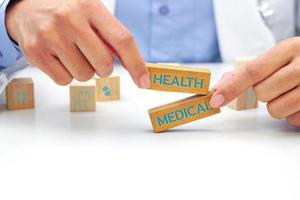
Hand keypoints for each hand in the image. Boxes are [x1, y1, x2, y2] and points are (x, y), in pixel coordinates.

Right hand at [5, 0, 149, 87]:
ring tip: (72, 53)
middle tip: (92, 57)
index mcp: (90, 7)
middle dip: (103, 68)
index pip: (122, 40)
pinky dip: (66, 75)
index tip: (144, 82)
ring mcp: (50, 36)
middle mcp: (70, 19)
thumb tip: (133, 65)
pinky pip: (64, 81)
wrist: (25, 6)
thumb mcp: (91, 13)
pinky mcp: (35, 52)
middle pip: (103, 64)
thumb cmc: (66, 11)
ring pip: (84, 76)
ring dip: (83, 71)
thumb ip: (111, 36)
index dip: (136, 64)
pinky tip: (59, 58)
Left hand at [210, 37, 299, 125]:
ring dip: (278, 105)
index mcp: (290, 49)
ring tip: (292, 92)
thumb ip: (253, 69)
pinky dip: (294, 113)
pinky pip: (293, 120)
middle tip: (279, 84)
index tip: (215, 98)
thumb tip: (221, 86)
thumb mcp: (282, 55)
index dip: (231, 87)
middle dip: (265, 92)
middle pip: (262, 93)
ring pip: (275, 110)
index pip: (252, 71)